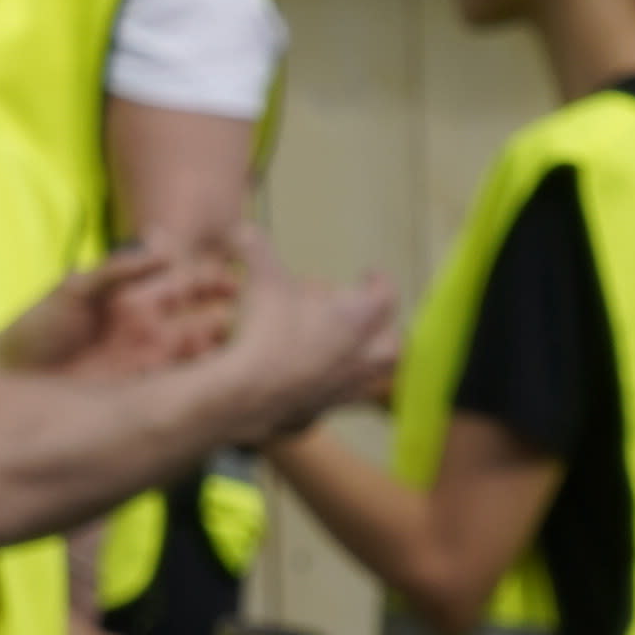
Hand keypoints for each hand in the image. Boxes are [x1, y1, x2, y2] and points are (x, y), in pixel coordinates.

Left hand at [0, 240, 236, 380]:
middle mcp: (153, 334)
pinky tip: (231, 390)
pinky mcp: (146, 400)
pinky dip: (209, 392)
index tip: (246, 279)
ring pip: (205, 360)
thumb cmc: (35, 330)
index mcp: (138, 302)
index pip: (191, 288)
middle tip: (267, 321)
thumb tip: (164, 245)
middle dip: (239, 321)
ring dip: (231, 358)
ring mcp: (152, 368)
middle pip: (208, 324)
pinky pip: (186, 394)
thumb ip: (119, 268)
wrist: (6, 382)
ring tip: (259, 356)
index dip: (220, 283)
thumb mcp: (74, 290)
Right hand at [222, 259, 394, 434]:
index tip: (370, 273)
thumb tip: (241, 228)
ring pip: (380, 370)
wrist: (251, 394)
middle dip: (384, 323)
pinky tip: (329, 372)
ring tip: (357, 345)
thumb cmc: (266, 334)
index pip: (386, 294)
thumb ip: (257, 251)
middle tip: (369, 312)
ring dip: (373, 355)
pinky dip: (349, 380)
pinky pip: (354, 392)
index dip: (379, 280)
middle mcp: (364, 353)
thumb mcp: (262, 283)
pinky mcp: (333, 406)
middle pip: (393, 339)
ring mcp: (351, 384)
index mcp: (358, 318)